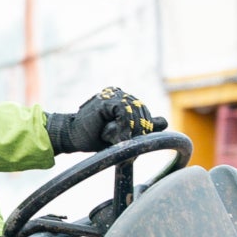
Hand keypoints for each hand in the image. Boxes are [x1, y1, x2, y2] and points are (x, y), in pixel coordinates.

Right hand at [44, 87, 166, 154]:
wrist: (72, 136)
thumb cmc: (95, 136)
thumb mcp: (123, 133)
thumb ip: (143, 126)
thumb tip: (164, 121)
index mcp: (122, 98)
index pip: (143, 111)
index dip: (145, 126)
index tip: (136, 140)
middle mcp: (118, 93)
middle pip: (142, 110)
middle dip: (140, 129)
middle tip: (131, 143)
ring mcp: (112, 95)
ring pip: (135, 112)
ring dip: (133, 129)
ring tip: (124, 141)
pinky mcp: (106, 100)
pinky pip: (125, 111)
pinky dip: (125, 125)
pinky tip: (120, 136)